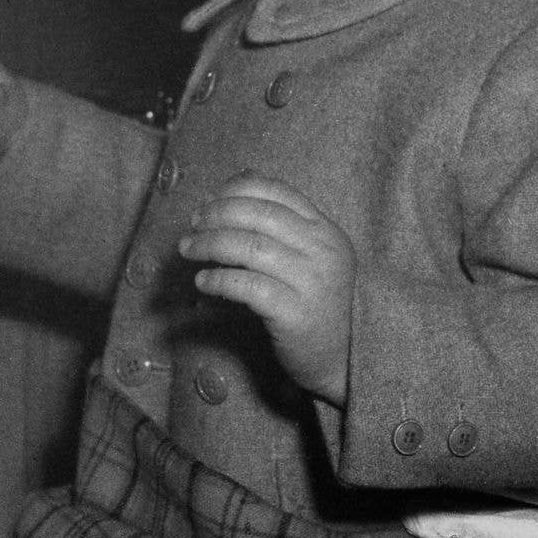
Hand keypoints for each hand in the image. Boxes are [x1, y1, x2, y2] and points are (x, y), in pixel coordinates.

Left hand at [178, 173, 354, 401]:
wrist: (347, 357)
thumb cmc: (321, 303)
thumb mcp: (314, 256)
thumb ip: (287, 225)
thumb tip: (241, 181)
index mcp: (326, 230)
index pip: (278, 192)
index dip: (236, 189)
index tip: (209, 199)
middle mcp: (322, 251)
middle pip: (260, 216)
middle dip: (217, 214)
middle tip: (193, 224)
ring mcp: (311, 282)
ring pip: (251, 248)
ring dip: (210, 244)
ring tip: (189, 250)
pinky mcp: (295, 314)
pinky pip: (247, 287)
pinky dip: (219, 280)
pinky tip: (204, 282)